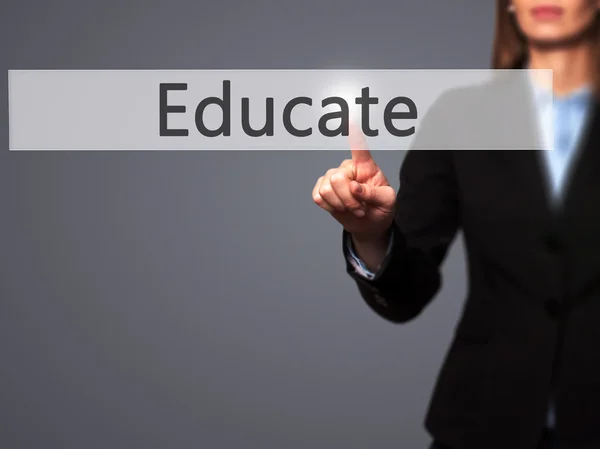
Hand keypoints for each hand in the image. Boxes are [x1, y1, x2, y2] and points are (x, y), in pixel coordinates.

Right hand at [312, 125, 395, 240]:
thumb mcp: (387, 201)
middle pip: (337, 178)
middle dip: (348, 199)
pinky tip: (339, 207)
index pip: (360, 149)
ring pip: (326, 189)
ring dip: (340, 205)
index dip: (355, 136)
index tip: (351, 120)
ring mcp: (333, 178)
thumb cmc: (381, 208)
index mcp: (366, 166)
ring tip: (352, 208)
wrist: (369, 225)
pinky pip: (318, 196)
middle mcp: (348, 168)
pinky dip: (330, 207)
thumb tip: (355, 187)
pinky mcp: (323, 189)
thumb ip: (373, 193)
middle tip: (360, 208)